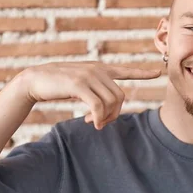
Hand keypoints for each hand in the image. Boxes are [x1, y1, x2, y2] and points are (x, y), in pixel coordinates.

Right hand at [21, 62, 160, 129]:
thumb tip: (105, 111)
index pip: (125, 70)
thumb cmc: (57, 85)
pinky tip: (90, 122)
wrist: (35, 80)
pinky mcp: (79, 84)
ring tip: (94, 123)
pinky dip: (98, 117)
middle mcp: (97, 70)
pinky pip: (98, 106)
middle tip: (101, 123)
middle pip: (120, 96)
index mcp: (99, 69)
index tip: (158, 72)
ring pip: (111, 102)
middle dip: (114, 114)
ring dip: (105, 118)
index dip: (142, 73)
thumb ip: (95, 91)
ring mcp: (88, 76)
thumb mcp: (80, 85)